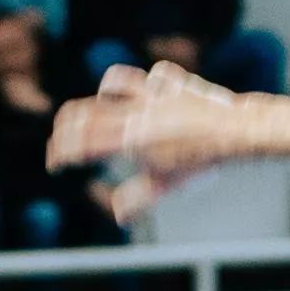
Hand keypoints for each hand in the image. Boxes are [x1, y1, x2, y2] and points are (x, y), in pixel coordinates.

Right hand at [52, 58, 251, 220]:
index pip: (81, 144)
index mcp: (129, 140)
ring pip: (112, 83)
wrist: (234, 132)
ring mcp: (152, 94)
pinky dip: (149, 84)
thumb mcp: (167, 184)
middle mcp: (135, 113)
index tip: (55, 162)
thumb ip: (137, 198)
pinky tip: (152, 93)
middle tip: (61, 137)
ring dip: (101, 95)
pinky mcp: (171, 82)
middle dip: (66, 127)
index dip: (61, 152)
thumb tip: (118, 214)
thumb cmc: (200, 161)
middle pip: (86, 113)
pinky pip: (154, 76)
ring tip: (101, 107)